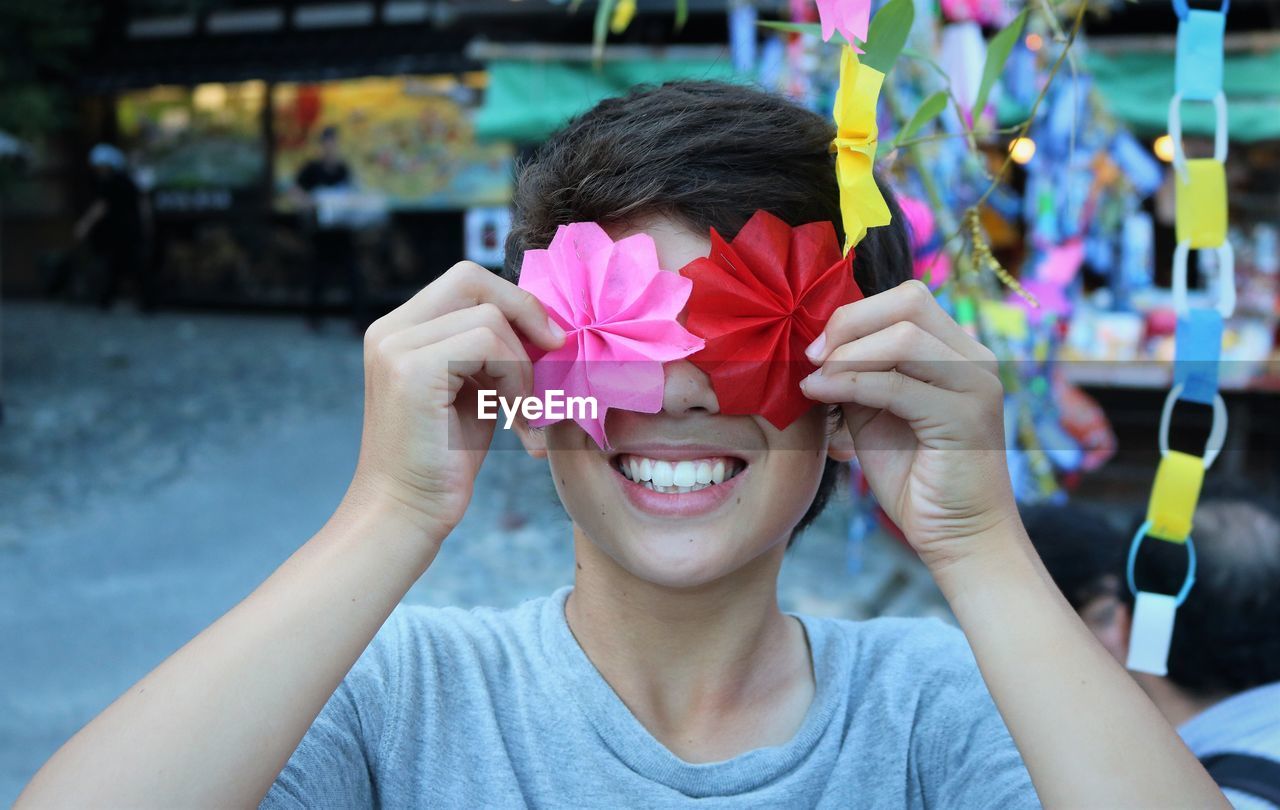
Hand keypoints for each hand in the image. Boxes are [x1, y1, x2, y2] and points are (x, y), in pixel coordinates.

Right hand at [350, 262, 563, 540]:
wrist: (406, 514)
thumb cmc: (444, 459)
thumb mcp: (473, 390)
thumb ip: (491, 350)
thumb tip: (544, 321)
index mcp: (400, 329)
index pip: (466, 281)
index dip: (514, 302)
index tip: (547, 343)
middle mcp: (389, 329)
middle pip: (472, 280)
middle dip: (524, 315)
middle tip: (553, 357)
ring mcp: (395, 347)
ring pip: (489, 319)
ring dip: (522, 369)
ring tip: (525, 417)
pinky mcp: (411, 370)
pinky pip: (487, 345)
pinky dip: (514, 382)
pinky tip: (518, 425)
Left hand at [800, 280, 1016, 570]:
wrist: (957, 535)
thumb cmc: (913, 476)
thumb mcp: (876, 411)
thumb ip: (858, 372)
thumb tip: (815, 342)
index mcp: (958, 350)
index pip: (907, 298)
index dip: (854, 312)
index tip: (815, 346)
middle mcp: (975, 358)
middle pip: (909, 301)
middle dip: (849, 323)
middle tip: (811, 356)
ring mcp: (976, 385)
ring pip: (903, 337)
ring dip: (846, 355)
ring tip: (814, 381)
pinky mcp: (966, 418)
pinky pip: (897, 385)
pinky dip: (849, 384)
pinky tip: (819, 394)